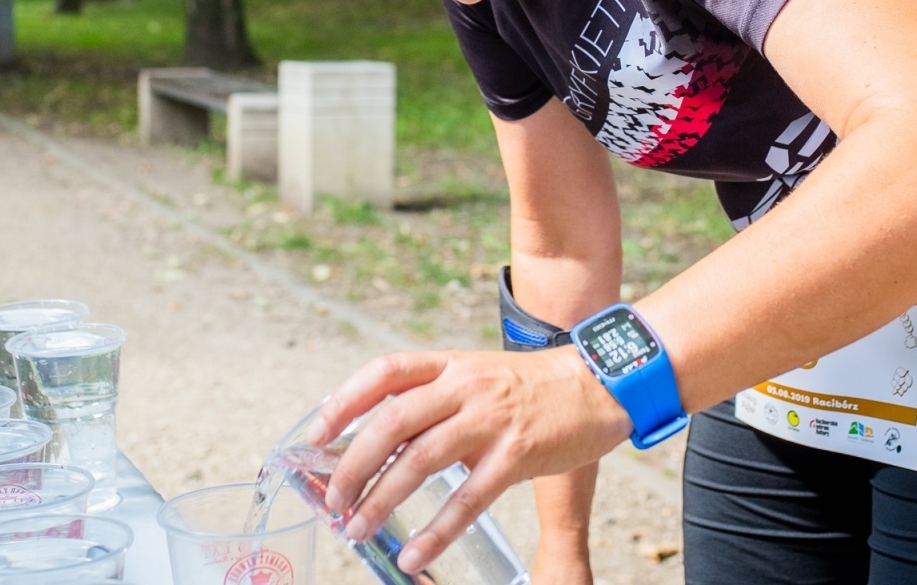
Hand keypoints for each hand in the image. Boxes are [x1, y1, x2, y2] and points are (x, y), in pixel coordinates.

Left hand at [307, 347, 629, 576]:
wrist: (600, 383)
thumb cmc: (532, 387)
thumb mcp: (477, 378)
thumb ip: (434, 404)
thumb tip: (383, 443)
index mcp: (449, 364)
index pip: (384, 373)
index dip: (344, 400)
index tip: (316, 434)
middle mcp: (464, 386)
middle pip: (391, 421)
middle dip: (353, 464)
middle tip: (332, 500)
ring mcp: (490, 419)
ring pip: (420, 460)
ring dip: (382, 498)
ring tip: (357, 527)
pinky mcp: (517, 454)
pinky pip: (467, 498)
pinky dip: (436, 530)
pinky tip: (414, 553)